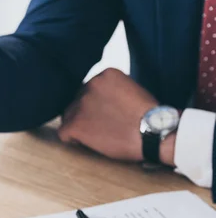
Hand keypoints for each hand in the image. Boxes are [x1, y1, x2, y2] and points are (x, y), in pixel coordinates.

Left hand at [59, 68, 174, 162]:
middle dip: (86, 114)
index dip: (95, 104)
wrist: (154, 132)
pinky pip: (63, 132)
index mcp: (105, 74)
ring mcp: (81, 104)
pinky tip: (86, 142)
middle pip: (77, 101)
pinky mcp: (75, 124)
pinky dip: (72, 139)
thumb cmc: (149, 116)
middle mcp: (90, 85)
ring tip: (97, 135)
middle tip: (102, 126)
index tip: (107, 114)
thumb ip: (112, 90)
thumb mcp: (132, 90)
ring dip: (79, 125)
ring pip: (69, 116)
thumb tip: (100, 101)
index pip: (89, 89)